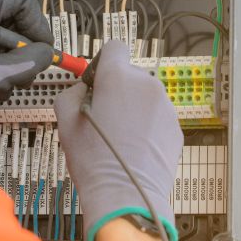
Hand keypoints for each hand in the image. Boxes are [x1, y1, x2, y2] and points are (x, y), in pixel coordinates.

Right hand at [53, 40, 182, 240]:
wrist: (125, 193)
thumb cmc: (93, 158)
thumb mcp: (64, 119)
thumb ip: (72, 91)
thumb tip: (84, 88)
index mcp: (118, 76)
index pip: (114, 47)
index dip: (103, 63)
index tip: (96, 83)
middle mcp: (146, 84)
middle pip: (130, 75)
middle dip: (117, 90)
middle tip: (103, 117)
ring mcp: (165, 106)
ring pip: (144, 97)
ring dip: (133, 109)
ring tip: (119, 137)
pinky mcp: (175, 127)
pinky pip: (157, 118)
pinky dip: (147, 127)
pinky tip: (133, 148)